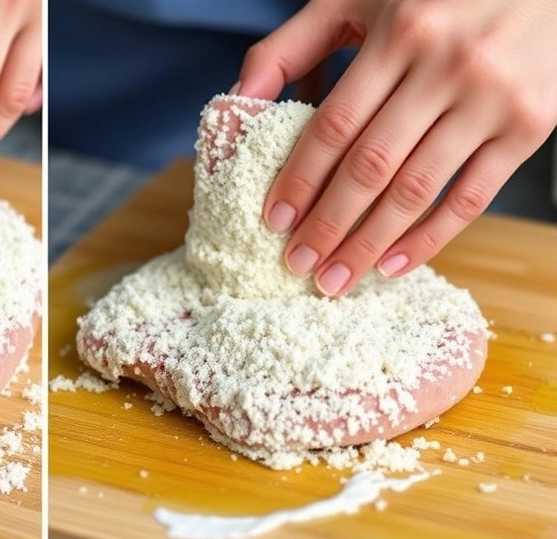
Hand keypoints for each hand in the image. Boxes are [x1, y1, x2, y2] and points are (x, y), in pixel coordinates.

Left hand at [236, 0, 556, 294]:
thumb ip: (292, 44)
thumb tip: (237, 100)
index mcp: (401, 33)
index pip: (336, 125)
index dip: (301, 178)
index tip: (273, 219)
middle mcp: (449, 67)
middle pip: (372, 166)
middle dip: (327, 224)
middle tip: (295, 263)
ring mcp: (494, 100)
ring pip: (417, 191)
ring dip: (368, 245)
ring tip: (333, 279)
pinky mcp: (531, 126)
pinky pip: (472, 198)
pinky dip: (429, 239)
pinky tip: (390, 265)